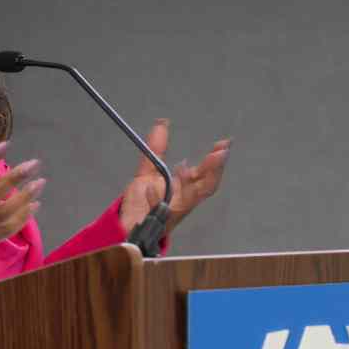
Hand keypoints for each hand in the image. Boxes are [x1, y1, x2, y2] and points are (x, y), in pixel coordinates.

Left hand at [119, 119, 230, 235]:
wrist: (125, 225)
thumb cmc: (142, 203)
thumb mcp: (148, 171)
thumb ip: (156, 149)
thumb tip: (162, 123)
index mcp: (184, 188)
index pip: (206, 173)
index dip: (216, 160)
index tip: (223, 144)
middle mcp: (183, 201)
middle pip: (205, 187)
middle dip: (214, 170)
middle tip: (219, 153)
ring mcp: (171, 212)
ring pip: (188, 200)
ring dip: (189, 184)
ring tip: (185, 167)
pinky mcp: (155, 221)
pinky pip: (159, 212)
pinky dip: (156, 199)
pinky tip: (150, 189)